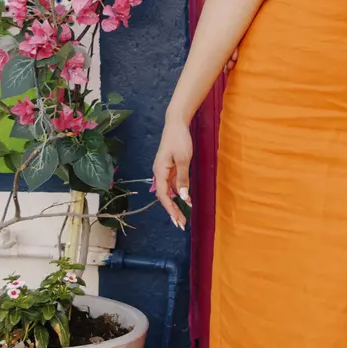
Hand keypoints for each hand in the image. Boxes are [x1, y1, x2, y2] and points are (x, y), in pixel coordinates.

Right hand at [151, 115, 193, 229]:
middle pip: (165, 196)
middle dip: (173, 210)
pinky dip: (179, 192)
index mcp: (159, 172)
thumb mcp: (183, 159)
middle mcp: (159, 173)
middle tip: (181, 224)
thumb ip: (183, 178)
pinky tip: (187, 199)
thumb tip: (183, 196)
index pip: (163, 195)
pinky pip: (173, 184)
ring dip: (177, 203)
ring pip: (169, 191)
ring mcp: (164, 170)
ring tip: (184, 216)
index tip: (177, 220)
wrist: (176, 123)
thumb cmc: (179, 139)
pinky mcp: (170, 167)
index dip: (170, 209)